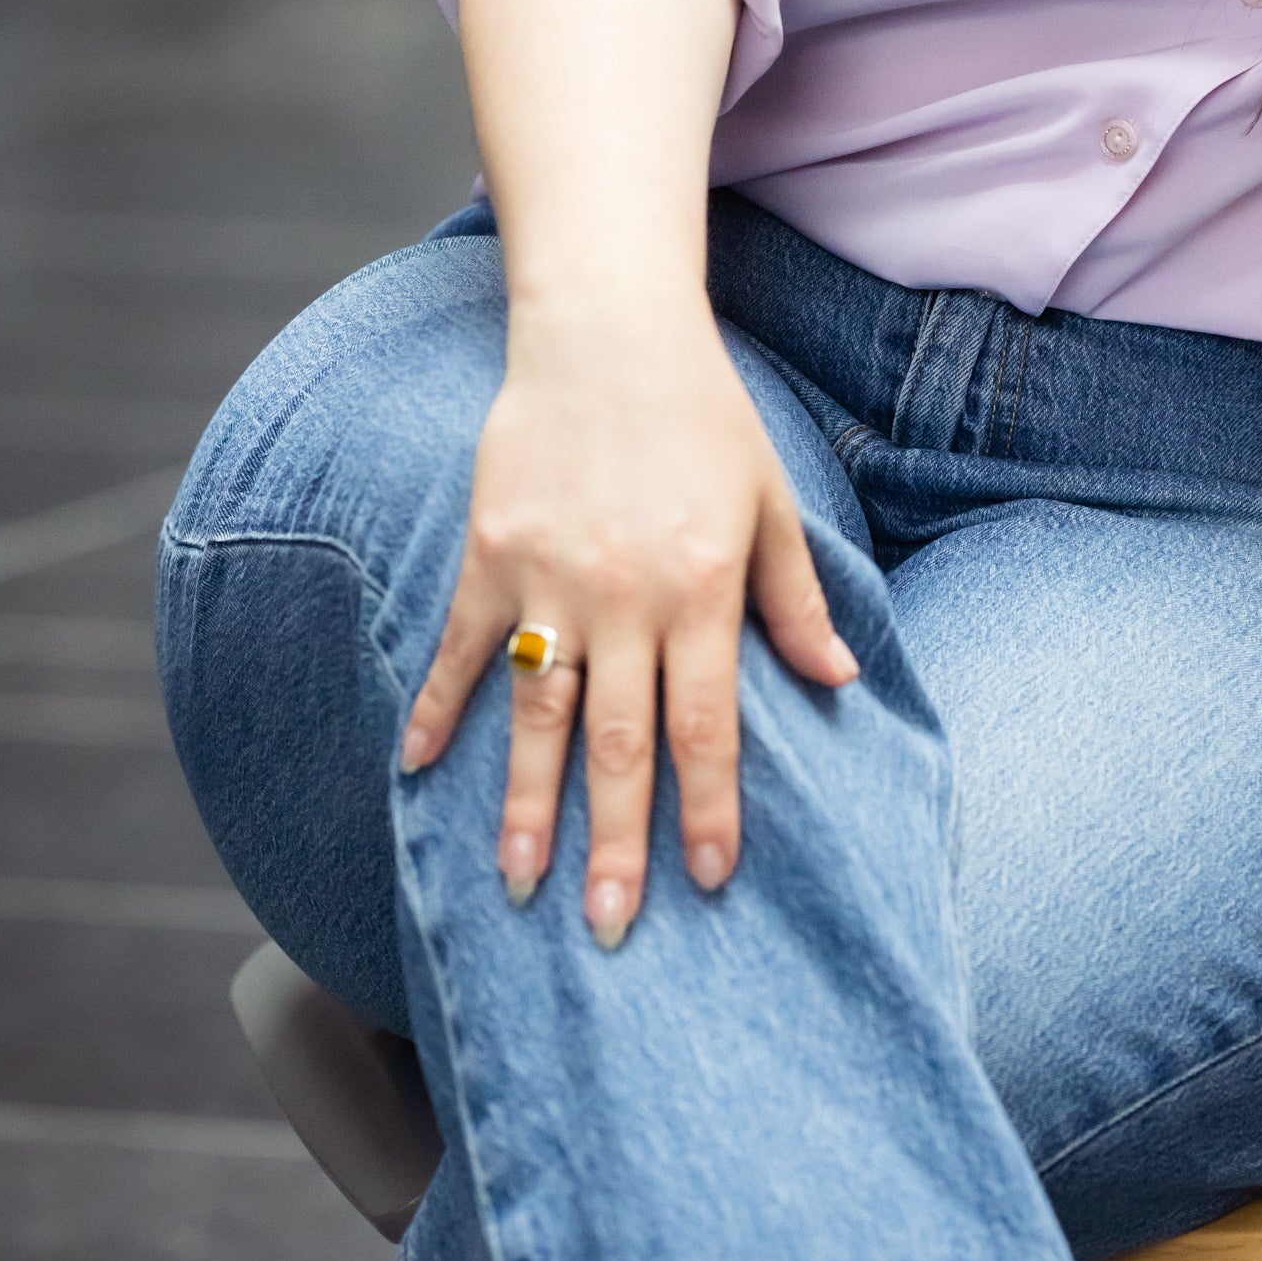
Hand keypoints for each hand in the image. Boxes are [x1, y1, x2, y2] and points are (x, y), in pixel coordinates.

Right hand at [397, 305, 856, 944]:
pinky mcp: (489, 553)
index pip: (706, 724)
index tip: (709, 880)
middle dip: (616, 843)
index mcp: (702, 587)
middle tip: (607, 931)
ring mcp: (548, 578)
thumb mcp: (768, 498)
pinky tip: (420, 770)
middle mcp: (625, 596)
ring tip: (520, 883)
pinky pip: (460, 648)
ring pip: (537, 715)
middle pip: (619, 742)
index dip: (709, 806)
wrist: (608, 329)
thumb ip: (797, 598)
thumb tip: (840, 679)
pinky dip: (438, 709)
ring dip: (527, 805)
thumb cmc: (702, 414)